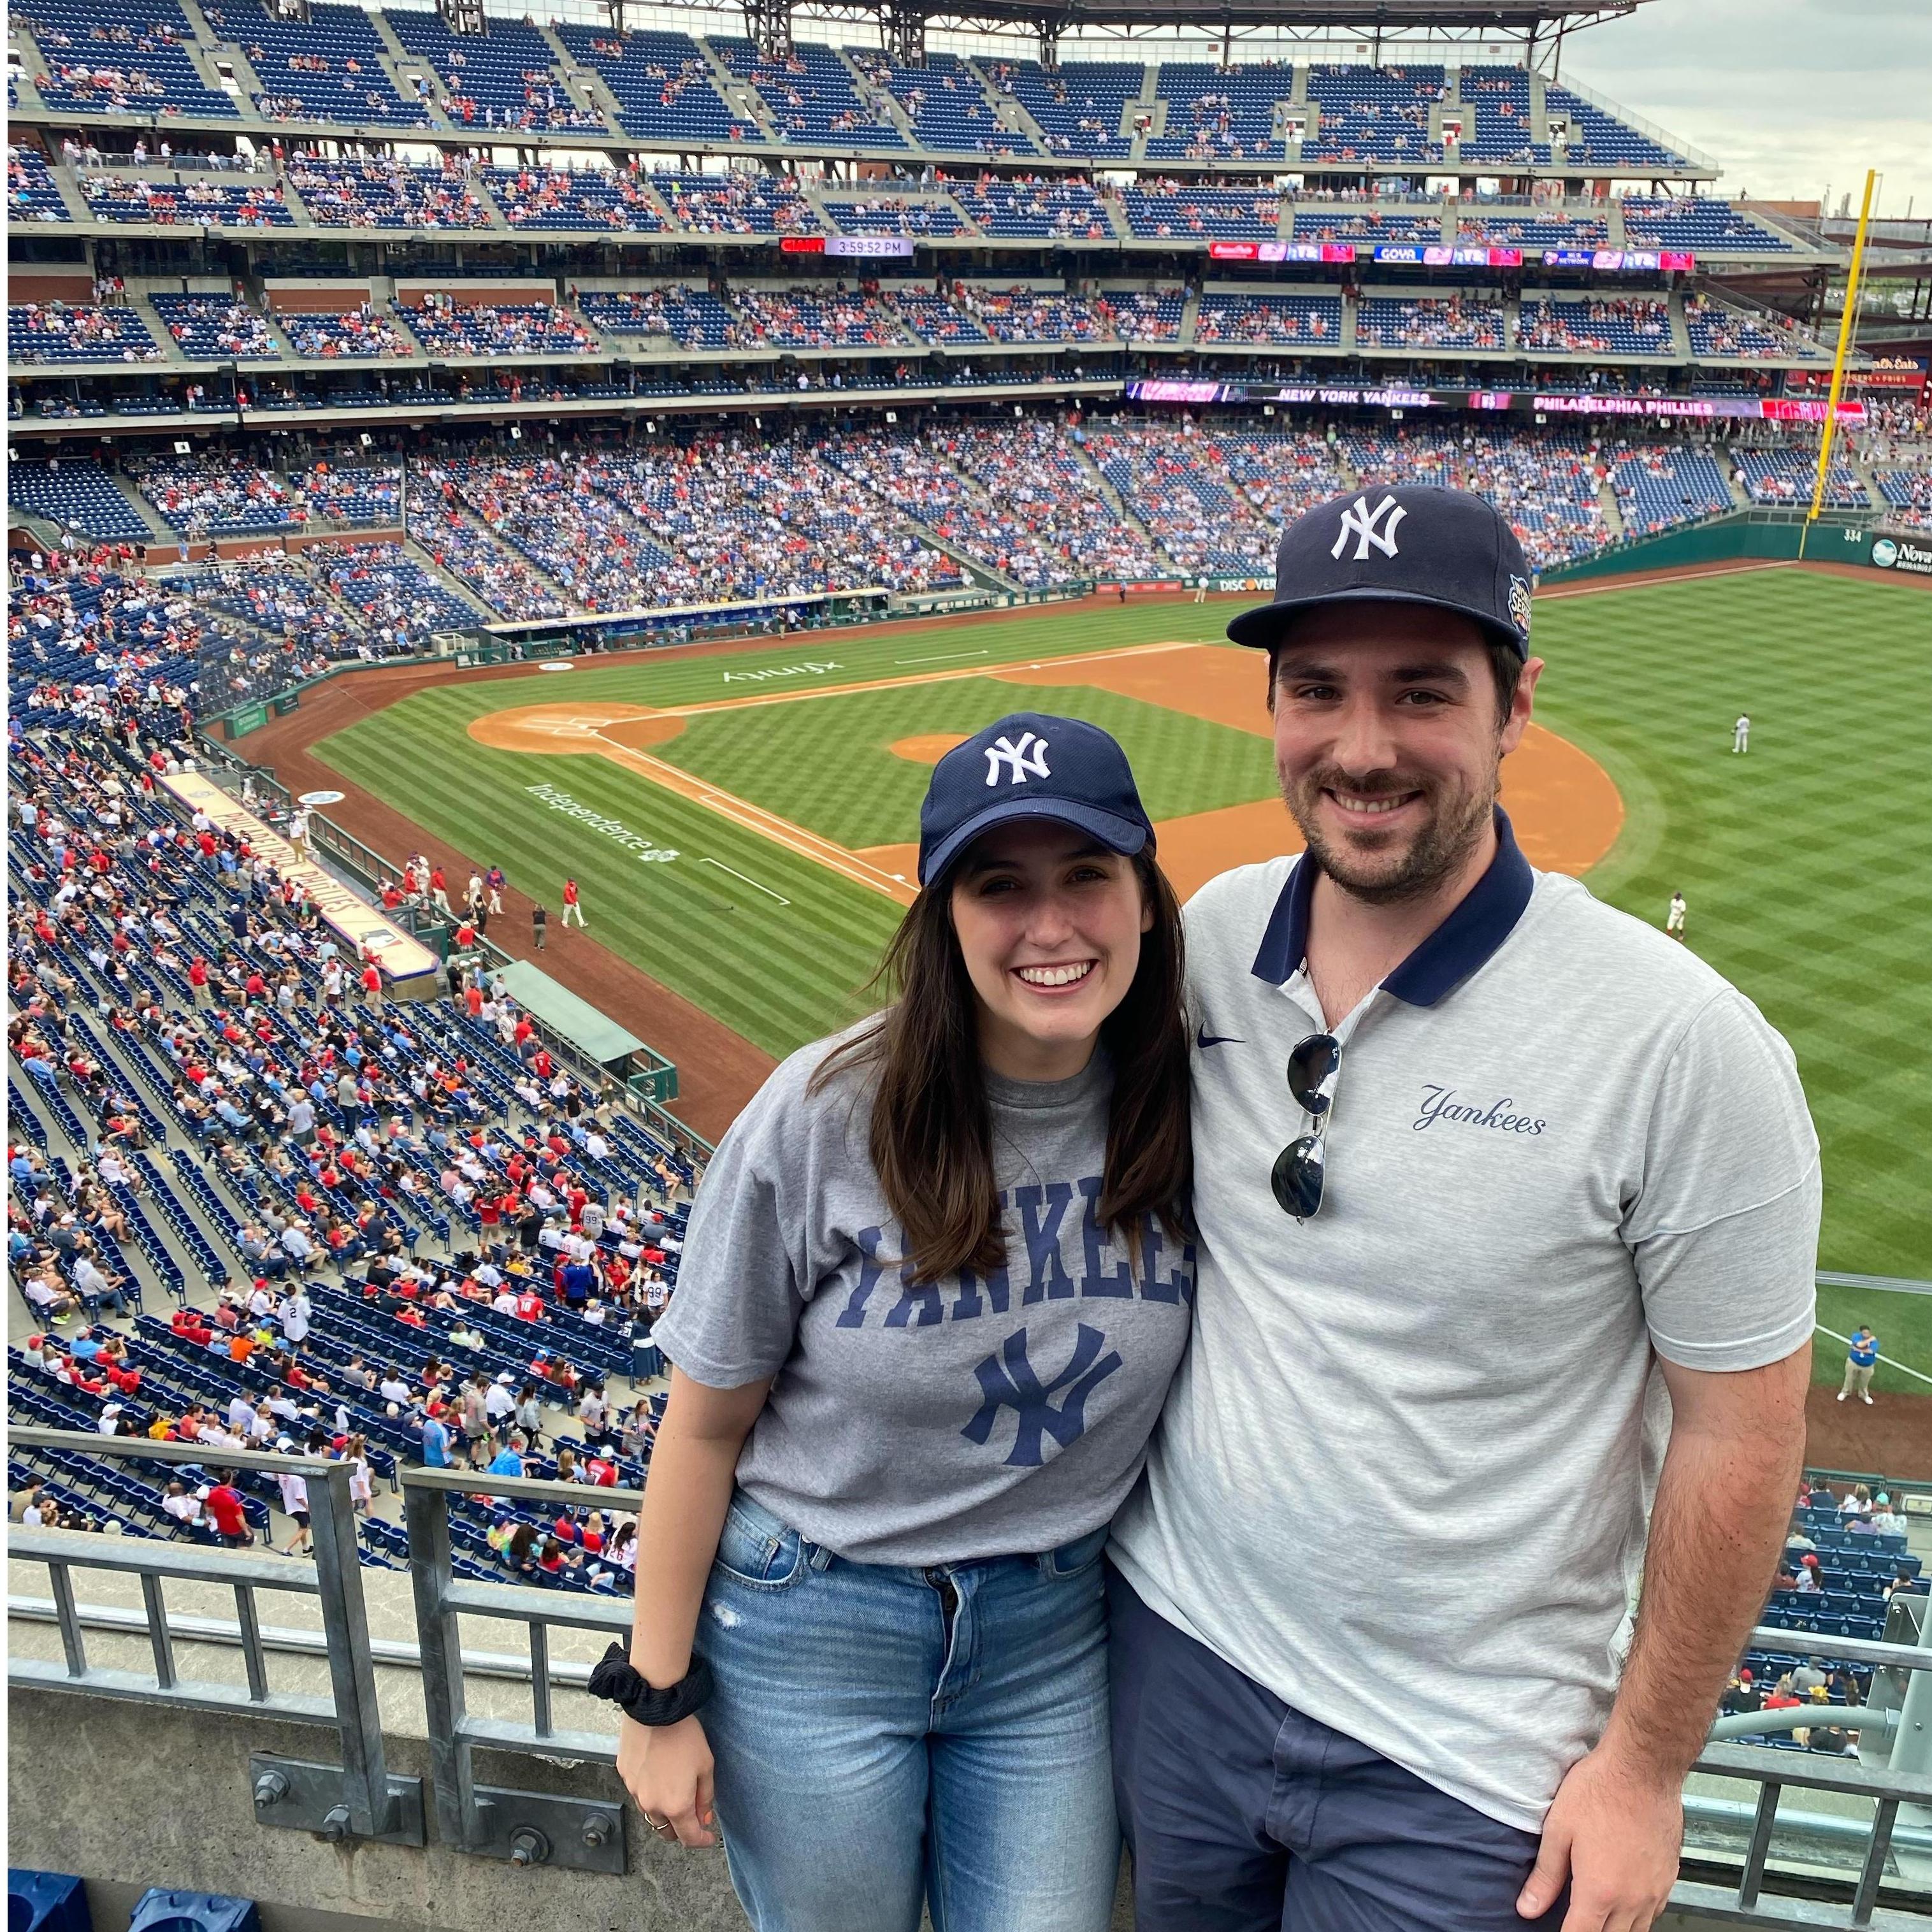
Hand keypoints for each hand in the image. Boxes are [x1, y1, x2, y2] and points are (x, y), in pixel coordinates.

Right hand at [614, 1712, 716, 1848]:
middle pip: (666, 1831)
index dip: (701, 1840)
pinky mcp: (625, 1776)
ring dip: (664, 1811)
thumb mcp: (706, 1766)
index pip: (688, 1838)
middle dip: (681, 1827)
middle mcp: (652, 1805)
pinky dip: (650, 1792)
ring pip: (651, 1813)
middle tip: (693, 1813)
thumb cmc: (684, 1735)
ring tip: (675, 1790)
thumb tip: (704, 1817)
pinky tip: (659, 1774)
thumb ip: (706, 1797)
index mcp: (676, 1806)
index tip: (707, 1837)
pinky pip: (639, 1793)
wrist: (655, 1710)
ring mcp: (635, 1792)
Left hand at [1516, 1743, 1681, 1931]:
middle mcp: (1632, 1900)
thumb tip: (1527, 1909)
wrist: (1643, 1769)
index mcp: (1599, 1892)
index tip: (1556, 1930)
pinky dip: (1637, 1917)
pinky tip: (1624, 1901)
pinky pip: (1654, 1913)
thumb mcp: (1559, 1829)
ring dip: (1615, 1929)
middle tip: (1576, 1918)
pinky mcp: (1669, 1879)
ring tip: (1597, 1915)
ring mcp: (1655, 1891)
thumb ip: (1544, 1875)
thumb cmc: (1599, 1791)